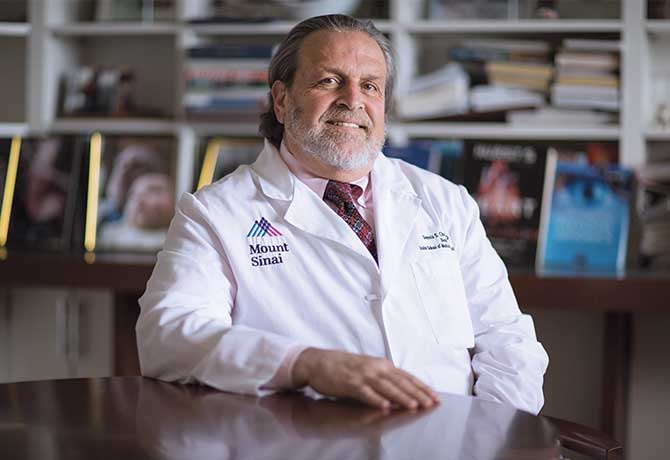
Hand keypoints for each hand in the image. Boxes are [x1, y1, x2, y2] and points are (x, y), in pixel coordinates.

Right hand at [291, 348, 439, 410]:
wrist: (318, 361)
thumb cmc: (344, 367)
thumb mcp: (368, 369)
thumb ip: (384, 378)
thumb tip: (403, 389)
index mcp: (382, 365)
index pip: (407, 377)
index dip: (422, 387)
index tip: (435, 397)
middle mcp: (375, 368)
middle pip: (400, 382)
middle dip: (418, 394)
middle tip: (432, 403)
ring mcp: (363, 375)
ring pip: (386, 387)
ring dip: (401, 397)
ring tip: (414, 406)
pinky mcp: (350, 383)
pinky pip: (365, 393)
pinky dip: (376, 399)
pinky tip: (385, 406)